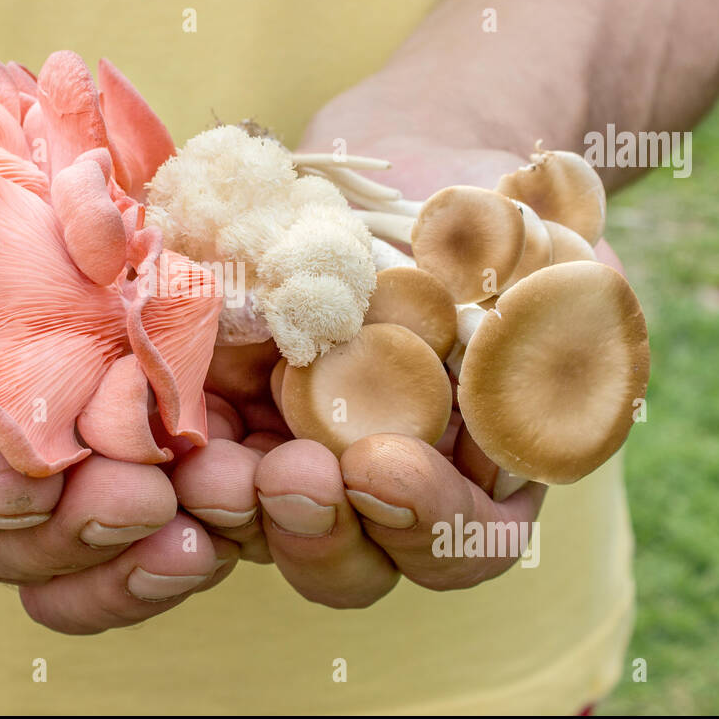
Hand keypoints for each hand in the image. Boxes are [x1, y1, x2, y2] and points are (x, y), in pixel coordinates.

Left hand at [171, 86, 632, 604]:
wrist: (412, 158)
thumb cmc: (501, 212)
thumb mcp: (560, 258)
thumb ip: (571, 323)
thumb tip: (563, 356)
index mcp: (480, 475)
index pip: (463, 542)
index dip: (426, 520)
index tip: (382, 465)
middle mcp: (384, 487)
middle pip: (351, 559)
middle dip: (316, 531)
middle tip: (287, 478)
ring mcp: (300, 452)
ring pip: (256, 523)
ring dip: (229, 505)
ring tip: (209, 464)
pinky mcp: (229, 407)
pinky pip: (190, 450)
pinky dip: (170, 444)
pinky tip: (147, 418)